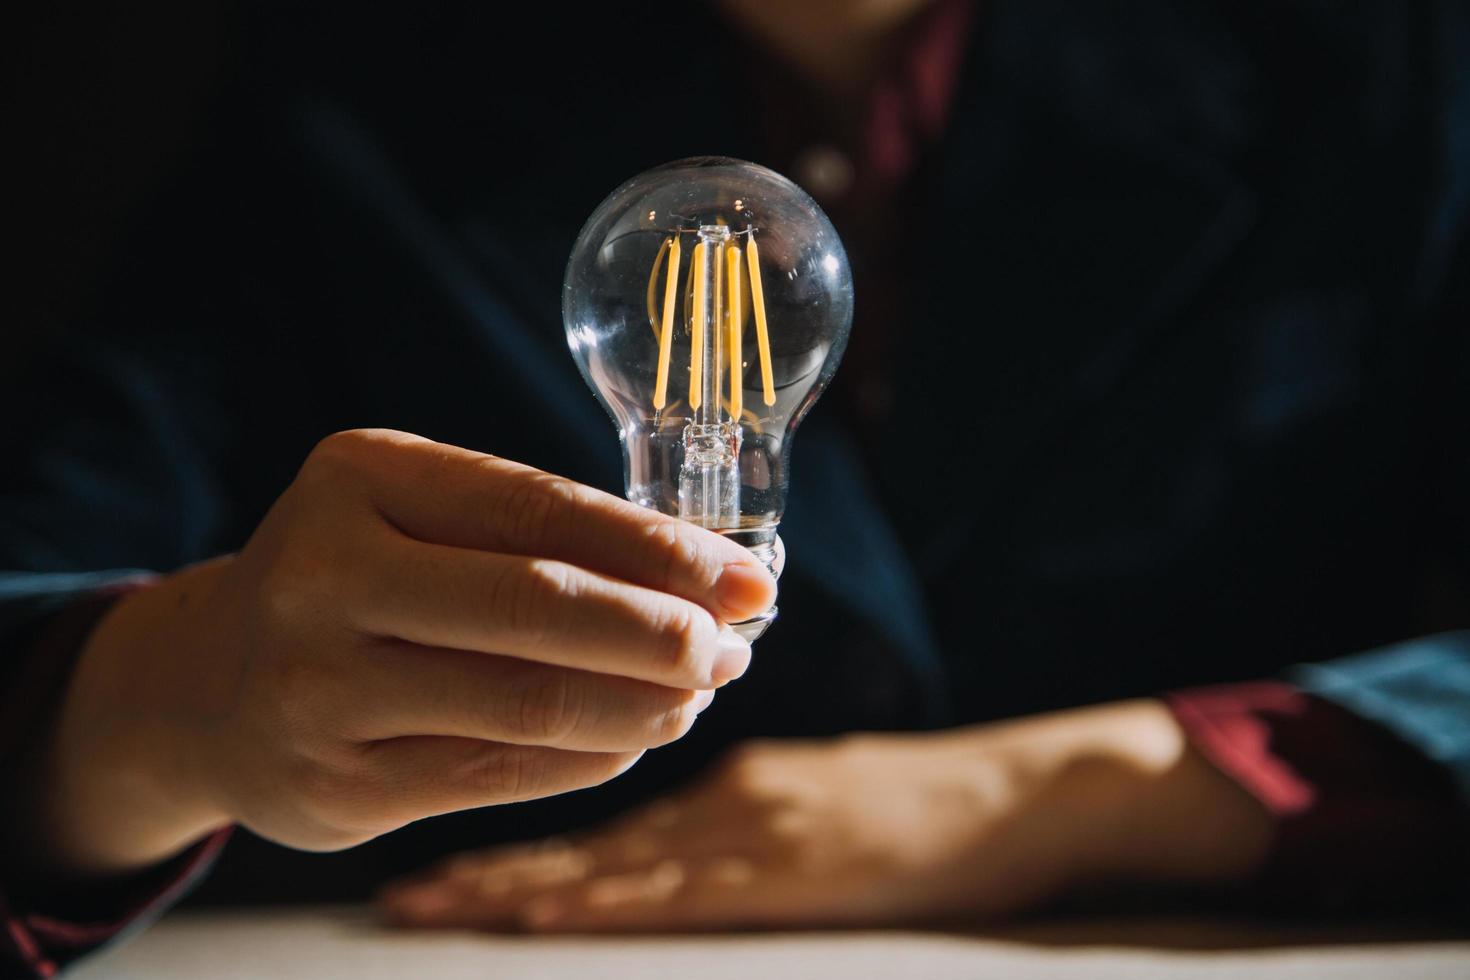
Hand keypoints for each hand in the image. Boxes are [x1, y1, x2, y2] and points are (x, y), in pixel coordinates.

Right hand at [34, 429, 775, 877]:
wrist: (212, 686)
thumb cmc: (357, 580)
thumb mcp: (419, 516)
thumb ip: (540, 536)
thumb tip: (710, 582)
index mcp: (358, 477)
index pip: (540, 510)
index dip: (660, 550)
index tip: (748, 580)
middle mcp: (321, 576)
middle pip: (537, 607)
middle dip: (662, 632)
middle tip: (734, 648)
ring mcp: (317, 689)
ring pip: (529, 703)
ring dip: (643, 703)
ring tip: (698, 692)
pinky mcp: (335, 788)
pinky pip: (501, 776)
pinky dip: (592, 756)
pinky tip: (637, 735)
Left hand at [379, 700, 1272, 930]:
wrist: (1010, 798)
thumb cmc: (914, 802)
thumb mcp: (811, 789)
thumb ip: (733, 807)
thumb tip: (660, 821)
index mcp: (722, 782)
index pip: (598, 812)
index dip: (516, 831)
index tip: (439, 853)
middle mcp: (718, 799)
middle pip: (586, 842)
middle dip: (493, 872)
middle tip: (405, 892)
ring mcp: (747, 833)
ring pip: (613, 865)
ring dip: (520, 889)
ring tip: (436, 902)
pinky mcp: (784, 870)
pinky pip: (676, 891)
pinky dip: (603, 903)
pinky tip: (547, 912)